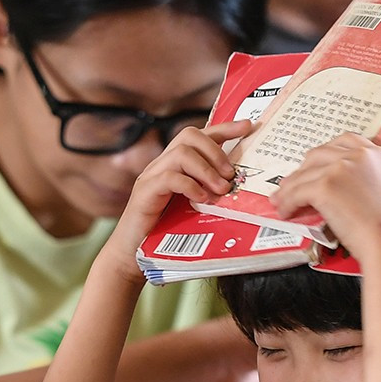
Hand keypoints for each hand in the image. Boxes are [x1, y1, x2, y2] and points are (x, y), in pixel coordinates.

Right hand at [104, 121, 252, 283]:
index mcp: (175, 165)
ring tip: (221, 189)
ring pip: (181, 153)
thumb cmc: (164, 234)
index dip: (225, 128)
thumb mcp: (193, 209)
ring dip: (206, 169)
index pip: (200, 136)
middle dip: (216, 150)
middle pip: (189, 135)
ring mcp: (151, 176)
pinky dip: (190, 185)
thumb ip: (209, 194)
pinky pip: (169, 177)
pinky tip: (201, 199)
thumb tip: (239, 189)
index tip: (248, 126)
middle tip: (231, 175)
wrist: (132, 255)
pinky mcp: (144, 192)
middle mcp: (162, 164)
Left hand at [268, 133, 380, 270]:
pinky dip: (288, 203)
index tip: (318, 165)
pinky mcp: (324, 186)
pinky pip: (297, 193)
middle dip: (305, 169)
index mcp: (377, 154)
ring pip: (304, 175)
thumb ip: (375, 180)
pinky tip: (287, 212)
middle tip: (296, 183)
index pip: (345, 142)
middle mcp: (358, 155)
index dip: (327, 155)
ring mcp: (340, 168)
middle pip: (319, 154)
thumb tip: (357, 190)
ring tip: (282, 200)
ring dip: (290, 188)